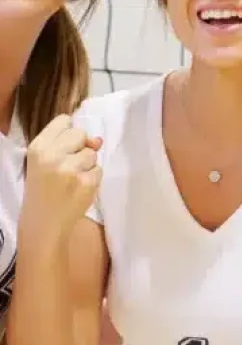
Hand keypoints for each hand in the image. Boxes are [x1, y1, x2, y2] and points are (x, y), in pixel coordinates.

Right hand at [23, 115, 102, 238]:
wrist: (43, 223)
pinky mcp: (87, 182)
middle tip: (67, 166)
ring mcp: (71, 169)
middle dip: (79, 148)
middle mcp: (53, 155)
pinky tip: (78, 189)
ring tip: (71, 180)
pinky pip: (99, 170)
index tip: (63, 147)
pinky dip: (92, 179)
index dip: (68, 133)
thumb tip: (98, 140)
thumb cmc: (43, 189)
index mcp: (38, 147)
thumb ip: (67, 144)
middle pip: (81, 134)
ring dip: (87, 165)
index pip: (63, 121)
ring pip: (92, 153)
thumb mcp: (45, 162)